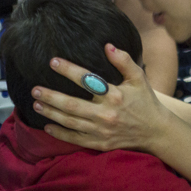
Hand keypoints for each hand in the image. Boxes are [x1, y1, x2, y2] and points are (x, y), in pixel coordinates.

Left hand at [31, 44, 171, 152]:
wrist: (155, 132)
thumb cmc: (145, 101)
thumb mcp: (138, 78)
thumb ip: (124, 61)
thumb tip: (107, 46)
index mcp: (115, 95)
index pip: (86, 80)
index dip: (68, 70)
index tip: (53, 61)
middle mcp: (106, 113)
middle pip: (72, 104)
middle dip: (51, 96)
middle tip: (35, 89)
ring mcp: (101, 131)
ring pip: (70, 121)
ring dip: (51, 113)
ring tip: (36, 104)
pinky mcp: (100, 144)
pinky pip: (75, 139)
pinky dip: (60, 133)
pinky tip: (47, 126)